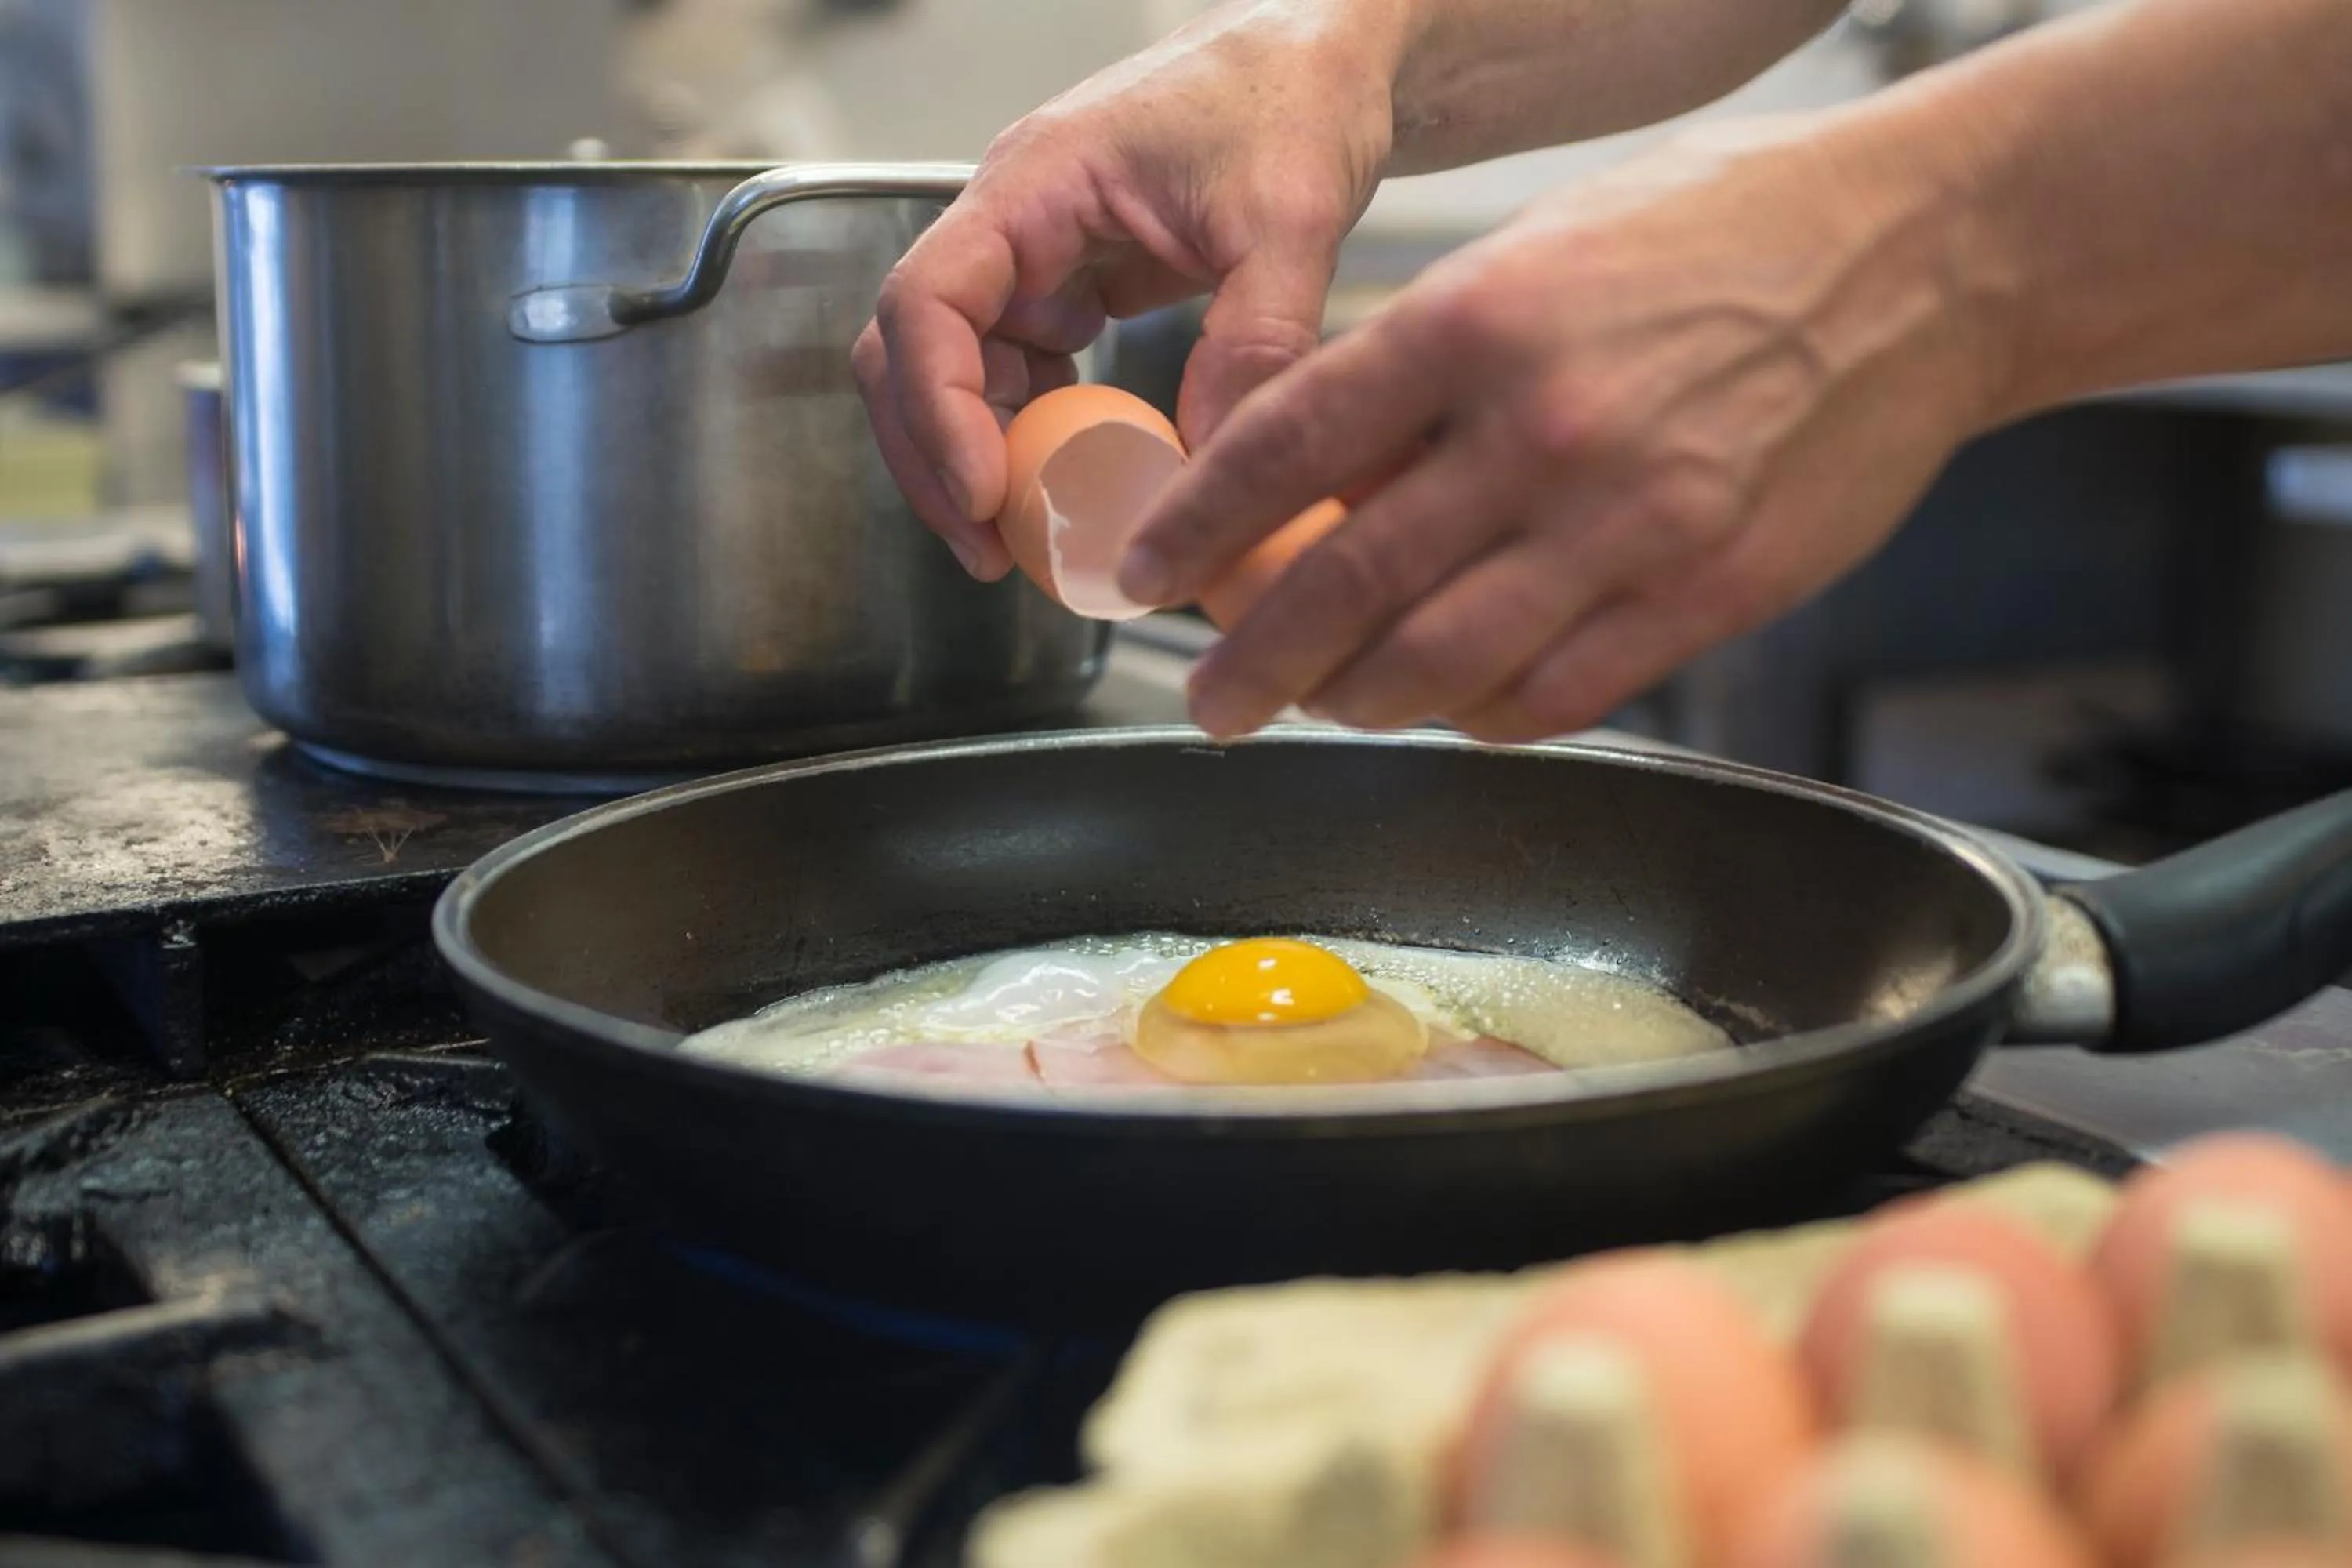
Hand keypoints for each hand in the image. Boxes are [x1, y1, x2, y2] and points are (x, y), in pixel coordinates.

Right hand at [853, 2, 1397, 578]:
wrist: (1323, 61)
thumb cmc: (1293, 98)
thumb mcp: (1290, 217)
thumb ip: (1256, 338)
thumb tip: (1213, 465)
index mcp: (1034, 182)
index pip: (925, 298)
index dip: (936, 405)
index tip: (983, 491)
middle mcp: (1014, 221)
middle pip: (911, 349)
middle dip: (934, 458)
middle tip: (989, 551)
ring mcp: (1036, 256)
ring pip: (956, 371)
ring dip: (977, 457)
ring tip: (1025, 540)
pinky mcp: (1072, 287)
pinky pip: (1018, 374)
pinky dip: (1031, 437)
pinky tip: (1073, 484)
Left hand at [1117, 113, 2011, 740]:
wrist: (1926, 256)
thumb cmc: (1722, 234)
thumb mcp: (1537, 254)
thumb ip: (1422, 368)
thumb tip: (1307, 474)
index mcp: (1479, 320)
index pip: (1285, 448)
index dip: (1196, 529)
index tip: (1149, 574)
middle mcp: (1542, 430)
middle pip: (1345, 588)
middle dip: (1253, 665)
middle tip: (1209, 699)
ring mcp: (1631, 524)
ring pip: (1442, 666)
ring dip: (1356, 703)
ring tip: (1321, 705)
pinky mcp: (1708, 594)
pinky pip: (1554, 694)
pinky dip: (1479, 714)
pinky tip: (1448, 705)